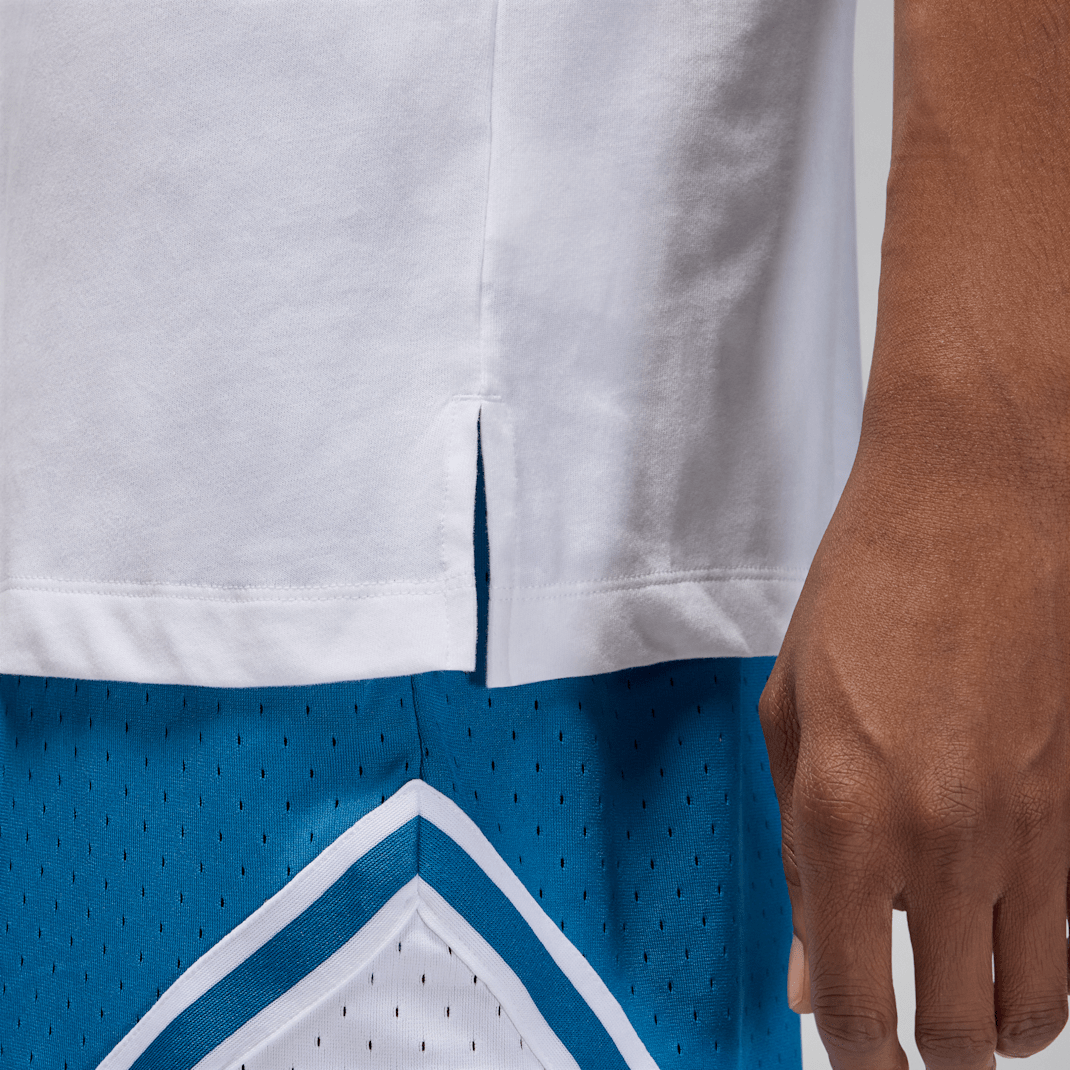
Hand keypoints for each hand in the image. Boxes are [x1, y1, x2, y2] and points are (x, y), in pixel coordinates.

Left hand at [760, 441, 1069, 1069]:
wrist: (974, 504)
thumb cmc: (867, 592)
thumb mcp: (791, 715)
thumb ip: (799, 852)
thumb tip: (807, 969)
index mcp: (846, 818)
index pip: (854, 1005)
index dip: (854, 1055)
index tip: (855, 1055)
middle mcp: (946, 842)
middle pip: (956, 1033)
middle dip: (924, 1051)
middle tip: (906, 1030)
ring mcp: (1033, 829)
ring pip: (1034, 1008)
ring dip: (995, 1023)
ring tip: (966, 999)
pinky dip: (1045, 966)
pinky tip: (1014, 939)